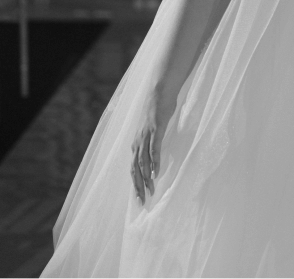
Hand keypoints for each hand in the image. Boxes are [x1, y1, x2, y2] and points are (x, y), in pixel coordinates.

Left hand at [130, 87, 177, 204]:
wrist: (160, 92)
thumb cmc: (157, 111)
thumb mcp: (152, 131)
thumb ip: (151, 144)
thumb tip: (154, 158)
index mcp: (136, 143)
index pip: (133, 168)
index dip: (135, 183)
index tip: (139, 198)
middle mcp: (138, 141)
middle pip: (135, 168)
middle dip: (139, 185)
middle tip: (143, 201)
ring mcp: (146, 135)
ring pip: (143, 161)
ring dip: (147, 177)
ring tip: (151, 189)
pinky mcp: (156, 129)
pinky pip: (154, 149)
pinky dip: (155, 161)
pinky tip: (157, 172)